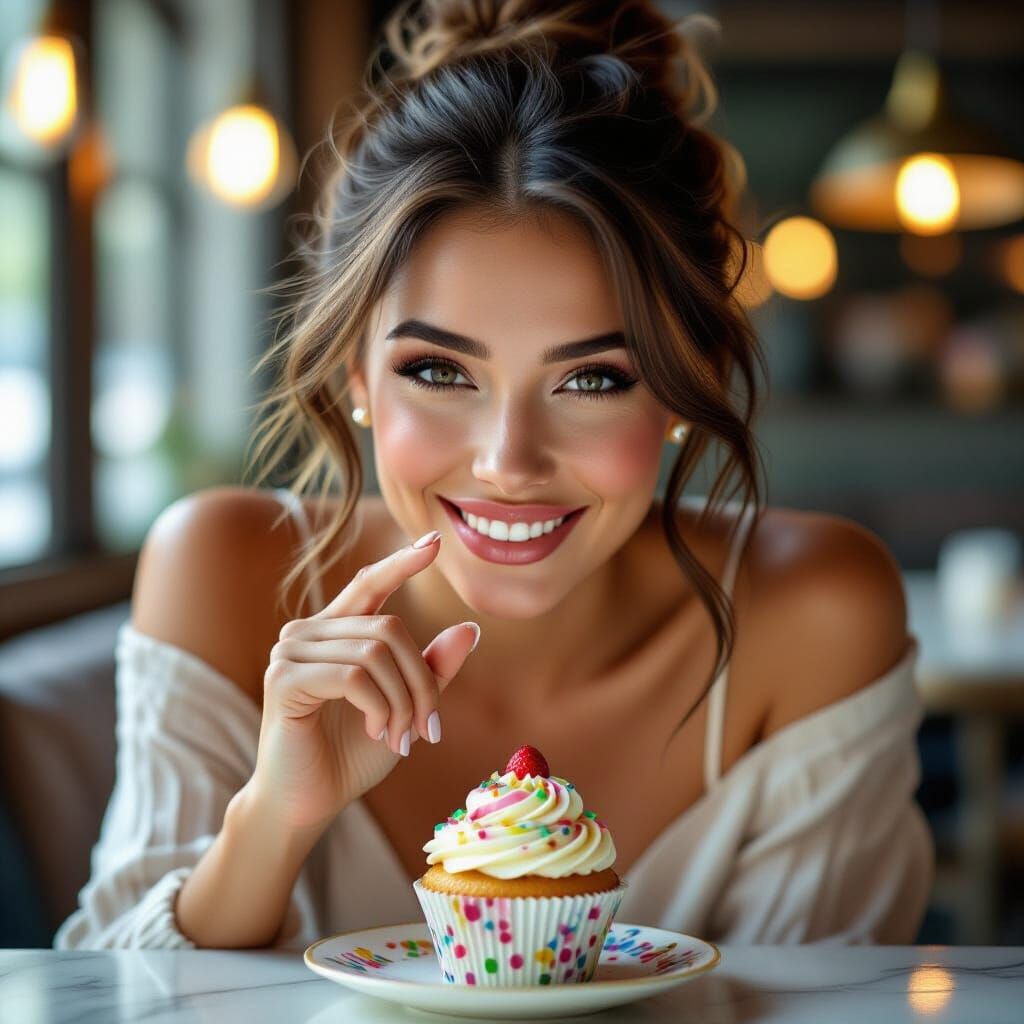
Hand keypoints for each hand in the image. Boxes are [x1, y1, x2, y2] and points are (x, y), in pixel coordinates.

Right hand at [247, 530, 478, 830]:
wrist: (307, 802)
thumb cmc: (351, 754)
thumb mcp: (404, 707)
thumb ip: (432, 669)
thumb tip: (471, 628)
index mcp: (334, 631)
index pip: (369, 583)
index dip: (402, 562)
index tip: (435, 542)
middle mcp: (307, 631)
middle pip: (390, 629)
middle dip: (421, 683)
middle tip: (427, 729)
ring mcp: (290, 651)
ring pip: (376, 652)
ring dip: (402, 702)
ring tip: (401, 738)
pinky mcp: (283, 678)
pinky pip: (354, 675)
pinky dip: (379, 706)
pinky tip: (377, 732)